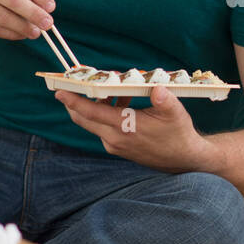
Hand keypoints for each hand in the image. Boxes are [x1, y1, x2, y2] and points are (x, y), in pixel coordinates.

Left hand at [54, 83, 209, 170]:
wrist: (184, 159)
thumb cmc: (178, 134)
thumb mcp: (175, 113)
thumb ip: (164, 99)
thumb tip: (157, 88)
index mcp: (125, 128)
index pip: (91, 113)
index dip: (74, 101)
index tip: (59, 91)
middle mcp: (115, 139)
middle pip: (83, 119)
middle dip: (74, 101)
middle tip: (71, 84)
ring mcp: (115, 145)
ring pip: (93, 123)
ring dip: (95, 105)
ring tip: (110, 89)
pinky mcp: (118, 147)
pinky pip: (103, 128)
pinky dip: (105, 113)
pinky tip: (123, 101)